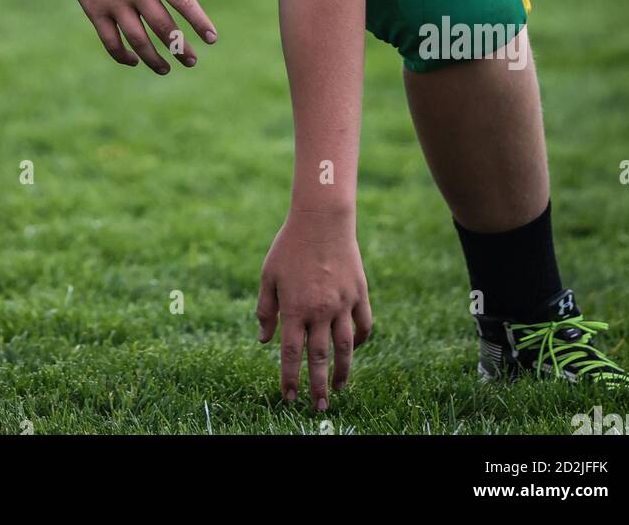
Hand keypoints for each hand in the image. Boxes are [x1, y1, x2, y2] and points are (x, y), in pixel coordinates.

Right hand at [45, 0, 216, 74]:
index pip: (183, 2)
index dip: (200, 22)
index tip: (212, 39)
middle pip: (163, 27)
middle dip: (180, 48)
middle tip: (191, 61)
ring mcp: (114, 2)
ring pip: (138, 41)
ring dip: (154, 60)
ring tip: (166, 69)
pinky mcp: (94, 11)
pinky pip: (111, 42)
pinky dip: (123, 56)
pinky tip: (134, 61)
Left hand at [256, 209, 371, 409]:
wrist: (322, 219)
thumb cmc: (290, 245)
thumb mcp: (269, 275)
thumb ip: (266, 309)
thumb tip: (264, 341)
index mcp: (294, 308)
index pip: (291, 354)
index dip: (289, 379)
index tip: (289, 398)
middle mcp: (319, 310)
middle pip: (320, 358)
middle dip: (318, 386)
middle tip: (318, 408)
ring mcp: (342, 303)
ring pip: (345, 347)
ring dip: (343, 371)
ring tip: (339, 389)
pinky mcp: (359, 293)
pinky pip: (364, 324)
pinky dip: (362, 340)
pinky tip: (355, 349)